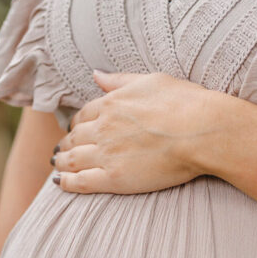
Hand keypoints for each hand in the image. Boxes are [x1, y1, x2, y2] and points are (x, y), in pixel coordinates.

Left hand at [51, 70, 215, 193]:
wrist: (200, 131)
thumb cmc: (184, 103)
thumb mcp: (150, 80)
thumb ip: (119, 80)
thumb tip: (95, 74)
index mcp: (111, 104)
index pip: (83, 115)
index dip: (76, 124)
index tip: (74, 130)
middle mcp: (103, 128)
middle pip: (74, 137)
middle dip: (65, 144)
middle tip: (60, 150)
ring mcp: (106, 153)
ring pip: (72, 159)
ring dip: (61, 163)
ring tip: (56, 166)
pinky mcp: (114, 178)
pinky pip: (81, 181)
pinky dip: (66, 183)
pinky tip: (60, 183)